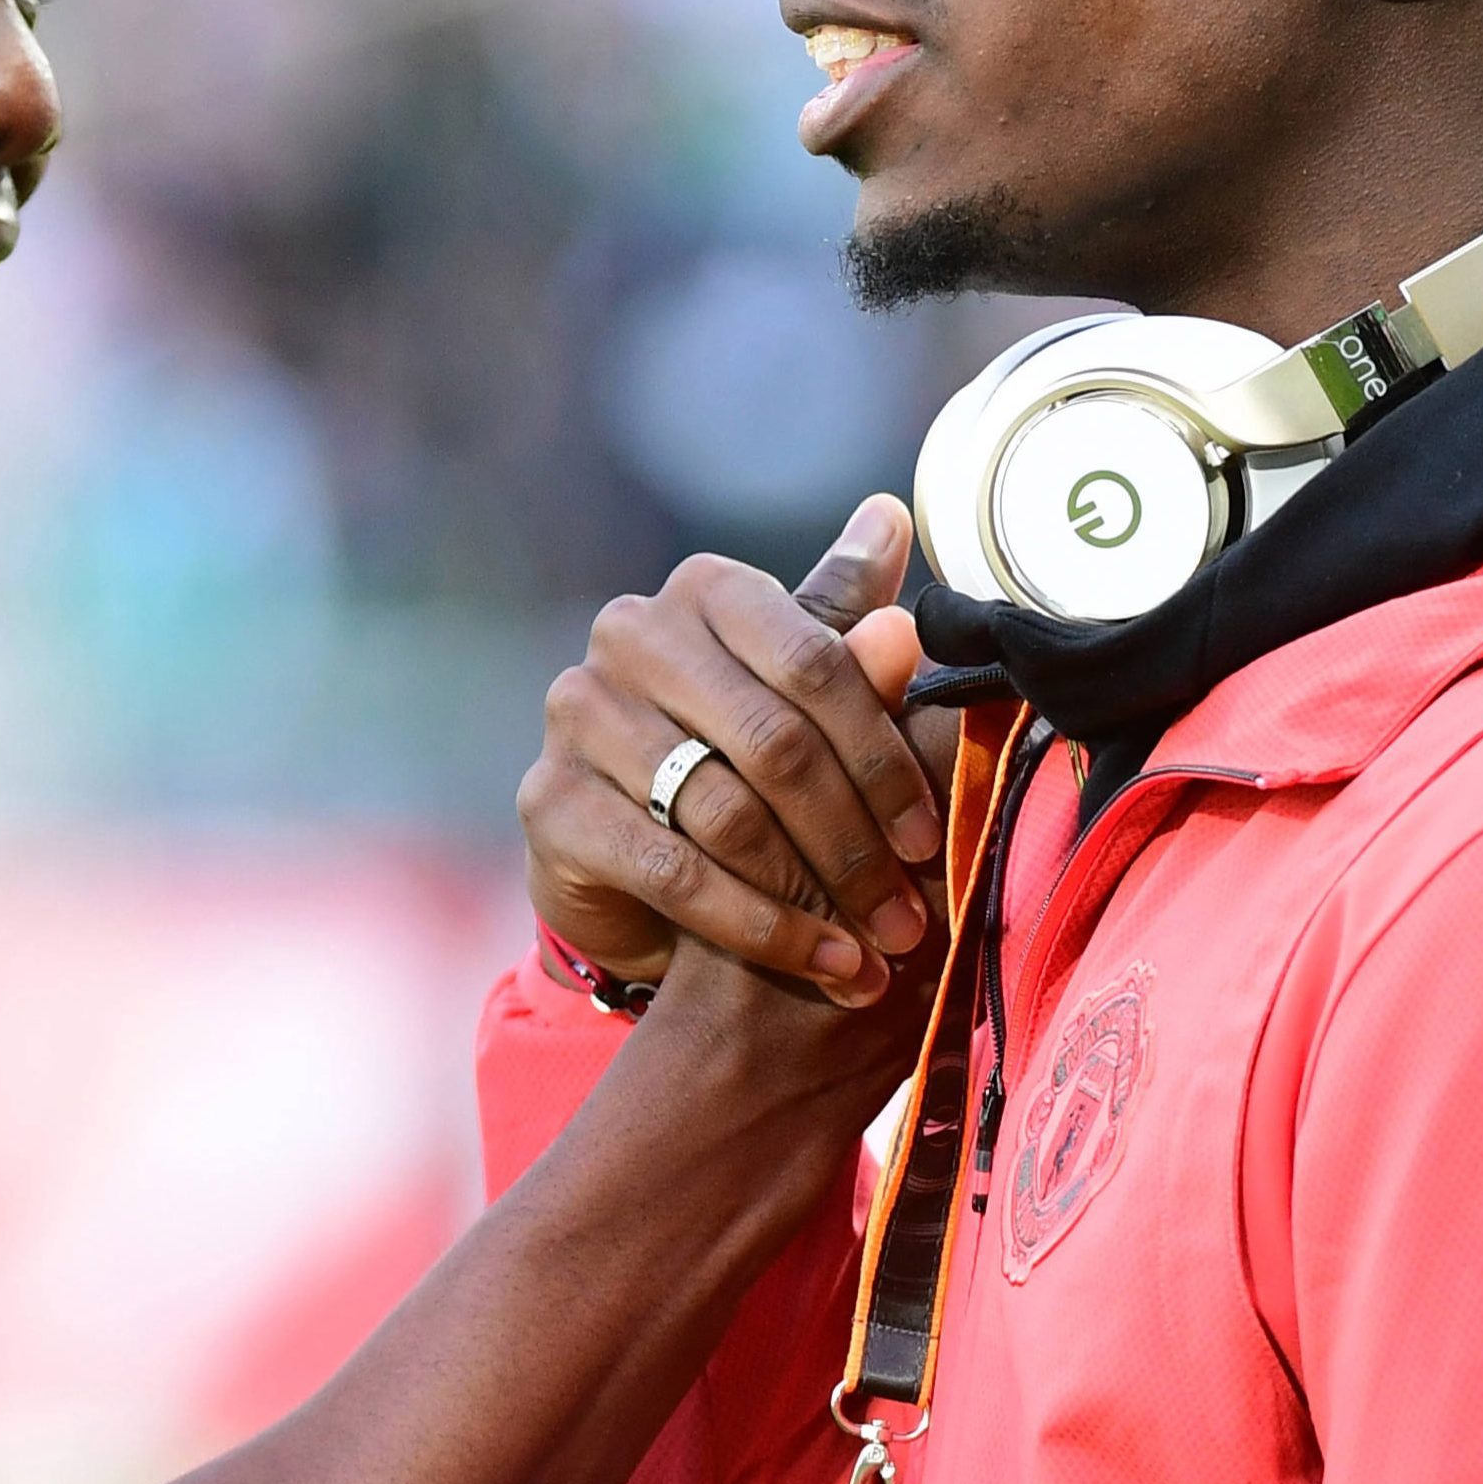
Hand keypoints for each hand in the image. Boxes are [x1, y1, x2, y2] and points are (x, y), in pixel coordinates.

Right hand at [519, 495, 960, 1009]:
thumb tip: (890, 519)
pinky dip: (761, 927)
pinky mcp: (549, 801)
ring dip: (816, 896)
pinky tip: (820, 964)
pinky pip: (676, 872)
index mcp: (706, 588)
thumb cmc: (733, 760)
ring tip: (876, 950)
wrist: (625, 861)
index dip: (885, 757)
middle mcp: (630, 633)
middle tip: (912, 914)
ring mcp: (579, 713)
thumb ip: (844, 634)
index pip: (818, 663)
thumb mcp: (798, 700)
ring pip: (728, 813)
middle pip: (777, 742)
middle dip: (857, 842)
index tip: (933, 835)